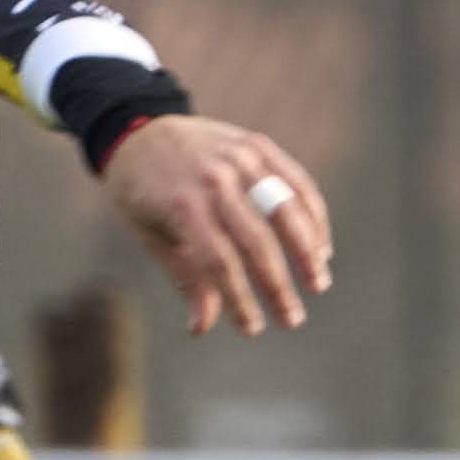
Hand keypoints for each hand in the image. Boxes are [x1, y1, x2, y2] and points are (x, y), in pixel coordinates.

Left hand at [98, 116, 332, 335]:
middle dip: (278, 286)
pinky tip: (320, 246)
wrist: (138, 130)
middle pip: (257, 241)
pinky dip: (313, 215)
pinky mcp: (258, 146)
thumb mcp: (151, 237)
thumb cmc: (141, 194)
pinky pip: (295, 182)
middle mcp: (213, 179)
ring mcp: (239, 158)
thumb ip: (185, 278)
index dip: (240, 300)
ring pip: (286, 209)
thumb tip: (202, 327)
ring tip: (319, 283)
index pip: (220, 263)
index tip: (254, 329)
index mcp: (181, 206)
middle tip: (293, 319)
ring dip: (308, 250)